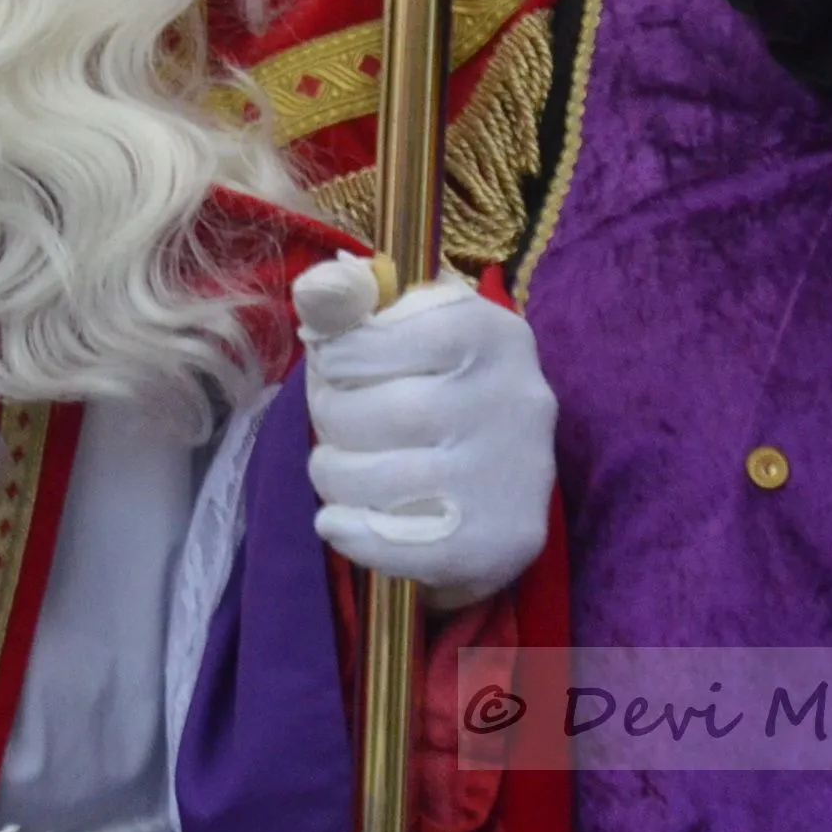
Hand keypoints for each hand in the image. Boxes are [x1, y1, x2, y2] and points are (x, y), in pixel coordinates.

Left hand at [289, 253, 555, 610]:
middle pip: (385, 412)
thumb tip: (316, 286)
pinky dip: (352, 534)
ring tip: (332, 467)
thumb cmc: (441, 384)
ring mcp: (514, 476)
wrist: (504, 478)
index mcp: (494, 333)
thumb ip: (356, 301)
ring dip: (332, 474)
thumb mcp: (410, 324)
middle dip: (330, 416)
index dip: (338, 356)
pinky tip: (337, 521)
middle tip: (328, 419)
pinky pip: (404, 546)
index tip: (331, 365)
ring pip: (384, 478)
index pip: (386, 337)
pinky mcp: (500, 540)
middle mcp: (516, 400)